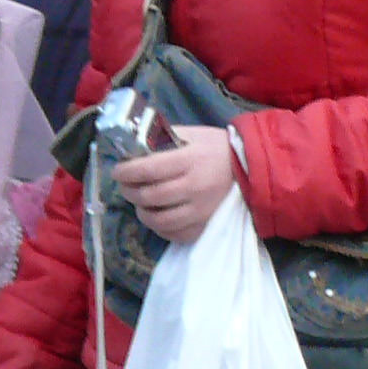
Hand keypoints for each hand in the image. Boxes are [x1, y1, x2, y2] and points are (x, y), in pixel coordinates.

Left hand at [114, 124, 237, 245]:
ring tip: (140, 202)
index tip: (117, 171)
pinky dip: (159, 227)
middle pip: (149, 196)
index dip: (126, 172)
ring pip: (157, 220)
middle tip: (125, 186)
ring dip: (141, 211)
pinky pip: (172, 234)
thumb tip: (133, 147)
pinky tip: (157, 215)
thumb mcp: (192, 134)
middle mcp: (194, 187)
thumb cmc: (216, 148)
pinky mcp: (203, 226)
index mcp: (190, 160)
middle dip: (129, 191)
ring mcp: (200, 210)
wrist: (249, 167)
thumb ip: (163, 139)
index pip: (148, 169)